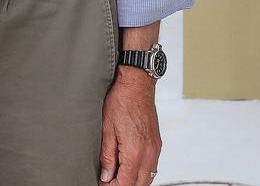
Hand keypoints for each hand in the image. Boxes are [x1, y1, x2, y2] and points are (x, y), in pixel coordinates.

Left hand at [99, 68, 160, 185]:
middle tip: (109, 183)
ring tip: (117, 177)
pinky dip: (141, 172)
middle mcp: (149, 152)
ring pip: (148, 177)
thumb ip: (107, 156)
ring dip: (134, 181)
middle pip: (140, 184)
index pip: (126, 183)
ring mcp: (155, 148)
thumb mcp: (107, 129)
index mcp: (135, 151)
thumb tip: (106, 175)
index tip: (103, 185)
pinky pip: (152, 166)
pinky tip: (129, 168)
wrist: (137, 84)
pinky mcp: (157, 143)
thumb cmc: (121, 100)